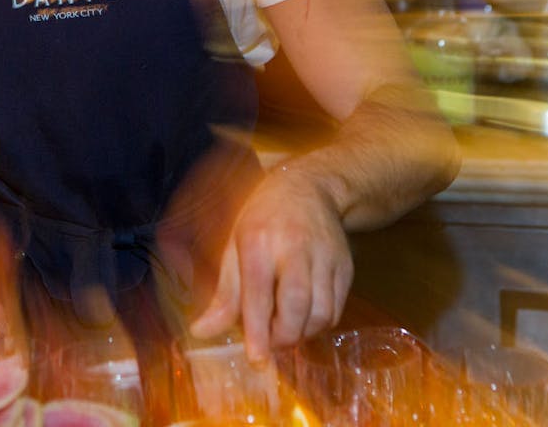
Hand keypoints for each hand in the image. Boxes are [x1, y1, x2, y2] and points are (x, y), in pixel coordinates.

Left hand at [188, 165, 352, 362]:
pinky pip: (336, 309)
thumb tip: (202, 332)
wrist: (309, 187)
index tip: (256, 359)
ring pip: (321, 313)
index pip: (259, 292)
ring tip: (284, 331)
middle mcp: (295, 248)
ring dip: (302, 334)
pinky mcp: (345, 266)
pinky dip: (319, 325)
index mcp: (259, 240)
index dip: (258, 330)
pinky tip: (302, 319)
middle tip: (267, 344)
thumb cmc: (262, 218)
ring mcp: (325, 257)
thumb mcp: (234, 246)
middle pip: (296, 307)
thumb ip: (224, 294)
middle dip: (282, 337)